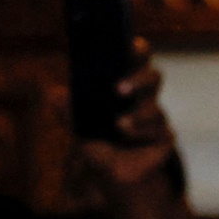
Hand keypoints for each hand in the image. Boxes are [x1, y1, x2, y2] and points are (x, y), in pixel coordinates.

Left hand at [67, 41, 179, 194]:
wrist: (112, 174)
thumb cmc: (98, 141)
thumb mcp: (80, 126)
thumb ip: (69, 111)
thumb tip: (53, 95)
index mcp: (126, 82)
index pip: (137, 58)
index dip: (138, 49)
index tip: (130, 44)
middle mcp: (145, 97)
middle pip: (154, 77)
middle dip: (139, 79)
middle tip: (119, 88)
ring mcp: (157, 117)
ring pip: (155, 108)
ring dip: (138, 114)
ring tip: (120, 125)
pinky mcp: (165, 137)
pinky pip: (161, 130)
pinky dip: (143, 133)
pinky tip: (132, 137)